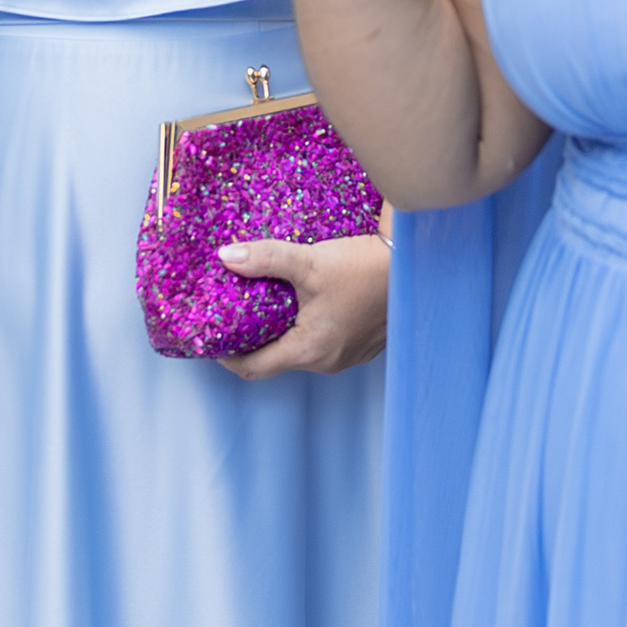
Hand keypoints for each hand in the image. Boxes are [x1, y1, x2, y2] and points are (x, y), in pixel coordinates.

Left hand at [216, 228, 389, 378]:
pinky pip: (325, 343)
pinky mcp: (363, 345)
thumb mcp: (309, 262)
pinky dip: (309, 328)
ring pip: (302, 350)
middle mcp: (328, 362)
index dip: (226, 357)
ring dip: (284, 332)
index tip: (212, 339)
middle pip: (276, 360)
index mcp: (309, 350)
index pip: (253, 370)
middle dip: (254, 339)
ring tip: (270, 302)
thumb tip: (226, 256)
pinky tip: (307, 302)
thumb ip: (265, 259)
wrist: (415, 263)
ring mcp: (348, 356)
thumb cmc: (365, 267)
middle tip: (237, 312)